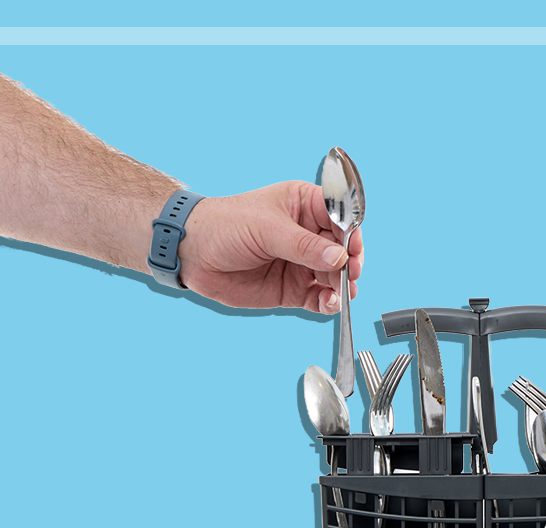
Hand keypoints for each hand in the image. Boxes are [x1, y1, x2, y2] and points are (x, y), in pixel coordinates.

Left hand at [176, 181, 362, 311]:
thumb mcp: (267, 229)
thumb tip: (339, 257)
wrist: (192, 254)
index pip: (340, 217)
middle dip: (350, 264)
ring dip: (342, 286)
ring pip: (334, 275)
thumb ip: (304, 246)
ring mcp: (301, 262)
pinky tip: (330, 303)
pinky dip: (329, 302)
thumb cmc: (224, 225)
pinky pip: (320, 297)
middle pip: (342, 250)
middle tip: (349, 276)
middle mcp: (307, 234)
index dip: (351, 234)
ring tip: (340, 293)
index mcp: (304, 206)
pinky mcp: (293, 288)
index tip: (353, 250)